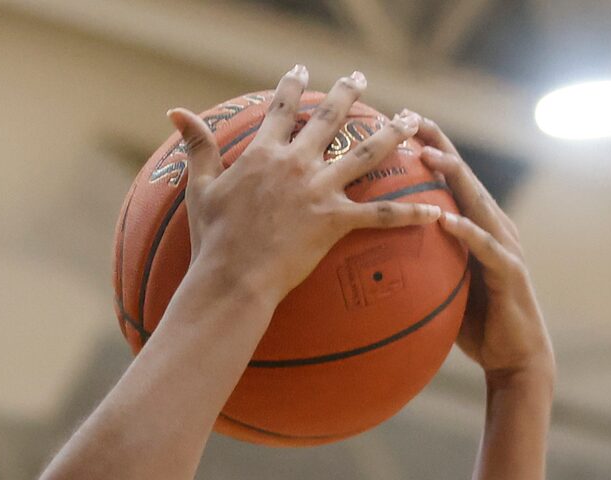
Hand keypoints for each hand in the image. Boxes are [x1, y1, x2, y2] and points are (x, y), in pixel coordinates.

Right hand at [168, 70, 440, 305]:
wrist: (230, 280)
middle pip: (331, 119)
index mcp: (264, 155)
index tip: (301, 70)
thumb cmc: (211, 239)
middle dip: (348, 94)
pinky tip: (434, 211)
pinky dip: (409, 214)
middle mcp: (297, 164)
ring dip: (395, 133)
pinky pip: (380, 214)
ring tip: (415, 118)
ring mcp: (319, 191)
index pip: (281, 109)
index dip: (291, 86)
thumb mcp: (199, 188)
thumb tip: (176, 112)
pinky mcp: (336, 220)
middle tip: (360, 79)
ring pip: (367, 154)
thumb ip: (197, 147)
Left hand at [412, 121, 552, 383]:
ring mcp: (503, 245)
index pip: (447, 180)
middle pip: (462, 177)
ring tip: (429, 156)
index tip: (397, 122)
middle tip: (412, 118)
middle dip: (438, 145)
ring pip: (477, 202)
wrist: (513, 354)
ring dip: (455, 177)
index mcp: (473, 225)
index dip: (427, 148)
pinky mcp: (509, 272)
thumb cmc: (471, 321)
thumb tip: (361, 262)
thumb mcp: (434, 286)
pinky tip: (447, 221)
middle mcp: (491, 226)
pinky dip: (467, 233)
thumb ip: (410, 265)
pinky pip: (485, 249)